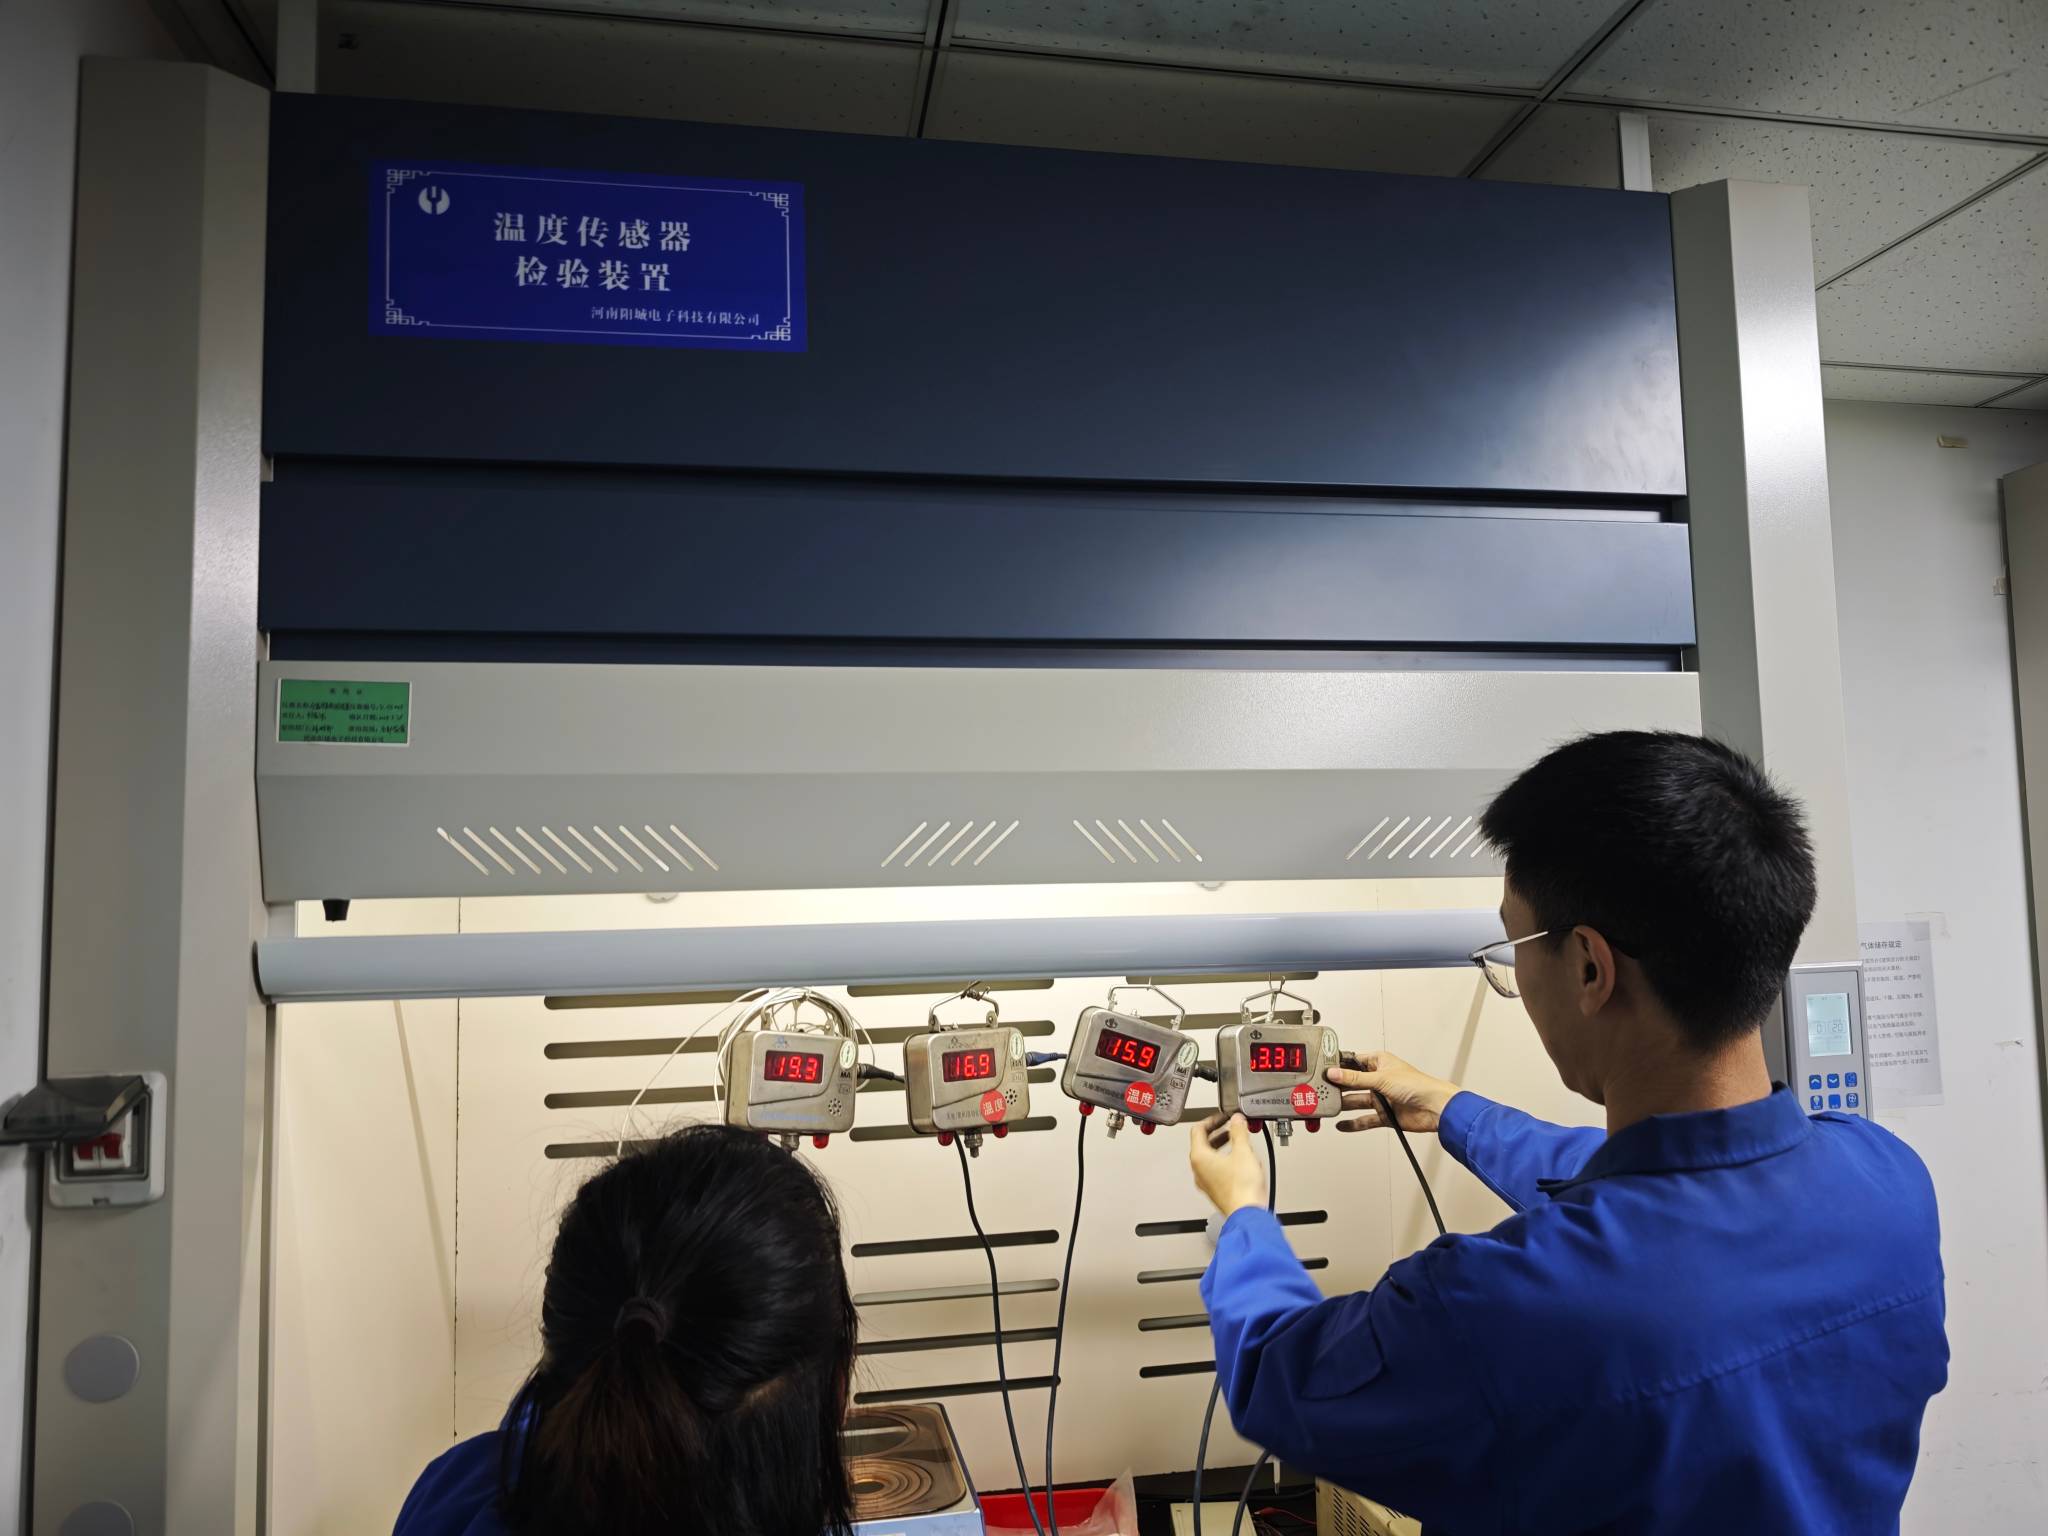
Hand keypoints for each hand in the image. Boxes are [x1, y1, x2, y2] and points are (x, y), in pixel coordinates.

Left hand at [1188, 1113, 1268, 1216]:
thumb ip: (1239, 1131)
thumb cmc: (1242, 1189)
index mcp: (1199, 1158)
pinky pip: (1215, 1170)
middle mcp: (1199, 1170)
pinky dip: (1225, 1159)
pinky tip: (1240, 1161)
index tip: (1223, 1117)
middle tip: (1230, 1127)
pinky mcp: (1215, 1191)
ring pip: (1209, 1158)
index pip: (1197, 1130)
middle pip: (1202, 1144)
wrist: (1248, 1215)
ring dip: (1222, 1146)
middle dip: (1218, 1132)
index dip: (1211, 1119)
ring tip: (1237, 1141)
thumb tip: (1236, 1120)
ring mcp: (1206, 1182)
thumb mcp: (1243, 1152)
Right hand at [1325, 1051, 1458, 1135]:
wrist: (1435, 1109)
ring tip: (1327, 1106)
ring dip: (1343, 1104)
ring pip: (1356, 1101)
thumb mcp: (1381, 1078)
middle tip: (1320, 1089)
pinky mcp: (1384, 1115)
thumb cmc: (1418, 1085)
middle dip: (1338, 1086)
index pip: (1353, 1061)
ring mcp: (1381, 1098)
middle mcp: (1379, 1079)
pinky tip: (1341, 1124)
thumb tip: (1334, 1073)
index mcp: (1379, 1063)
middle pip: (1352, 1082)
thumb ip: (1355, 1078)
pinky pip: (1364, 1120)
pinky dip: (1353, 1123)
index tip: (1322, 1068)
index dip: (1339, 1065)